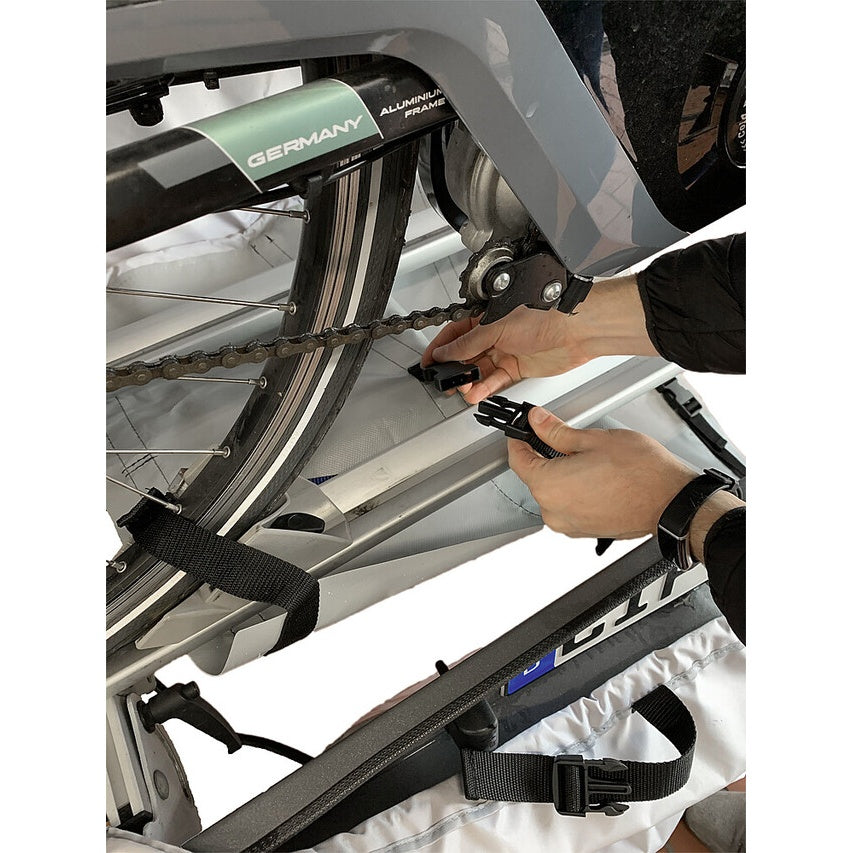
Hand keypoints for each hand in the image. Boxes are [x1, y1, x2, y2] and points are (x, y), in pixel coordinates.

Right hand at [421, 275, 657, 403]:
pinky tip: (477, 393)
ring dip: (470, 381)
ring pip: (480, 370)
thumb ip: (469, 343)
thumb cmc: (546, 313)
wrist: (577, 328)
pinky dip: (486, 387)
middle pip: (466, 354)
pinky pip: (496, 380)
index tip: (428, 362)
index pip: (455, 333)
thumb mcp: (497, 326)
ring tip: (462, 390)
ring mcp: (507, 350)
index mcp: (486, 316)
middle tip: (444, 381)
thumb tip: (446, 352)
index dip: (440, 348)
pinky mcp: (518, 367)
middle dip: (454, 369)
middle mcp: (495, 332)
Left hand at [508, 407, 696, 539]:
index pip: (518, 460)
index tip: (524, 431)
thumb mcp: (593, 439)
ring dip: (561, 474)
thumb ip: (556, 431)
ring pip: (552, 492)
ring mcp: (568, 524)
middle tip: (562, 438)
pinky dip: (574, 491)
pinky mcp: (582, 531)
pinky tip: (594, 477)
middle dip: (544, 456)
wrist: (671, 501)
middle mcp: (554, 510)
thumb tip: (538, 422)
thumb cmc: (641, 473)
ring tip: (588, 459)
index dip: (519, 441)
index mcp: (549, 485)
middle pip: (535, 477)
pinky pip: (567, 506)